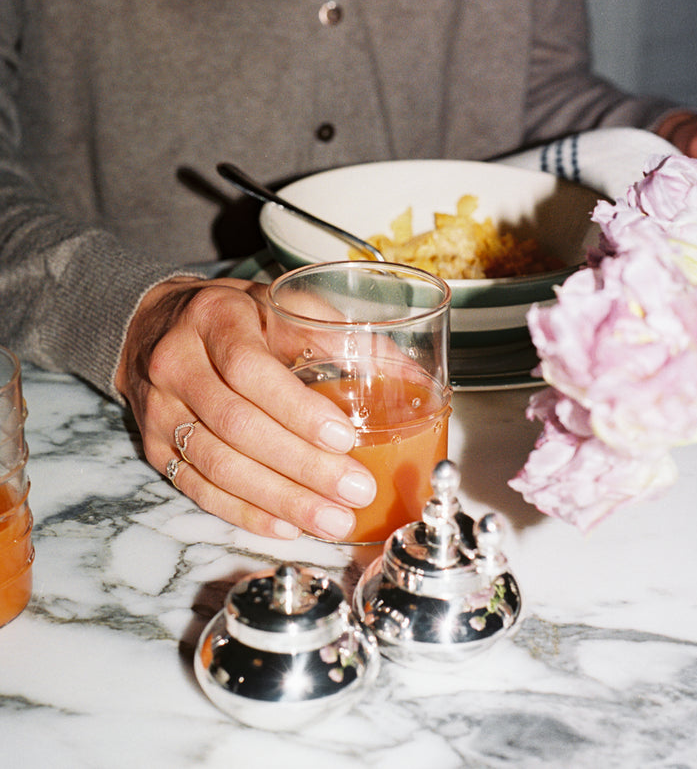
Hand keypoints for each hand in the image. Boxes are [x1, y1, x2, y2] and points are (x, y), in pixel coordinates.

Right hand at [115, 277, 375, 539]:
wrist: (154, 326)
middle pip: (237, 426)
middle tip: (355, 490)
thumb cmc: (233, 317)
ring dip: (280, 499)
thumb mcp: (281, 304)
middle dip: (301, 466)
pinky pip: (198, 488)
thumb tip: (409, 372)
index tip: (344, 437)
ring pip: (218, 465)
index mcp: (215, 319)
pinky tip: (285, 525)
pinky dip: (245, 513)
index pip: (250, 370)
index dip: (297, 409)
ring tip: (333, 519)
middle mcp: (178, 364)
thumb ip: (338, 334)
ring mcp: (161, 410)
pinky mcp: (156, 447)